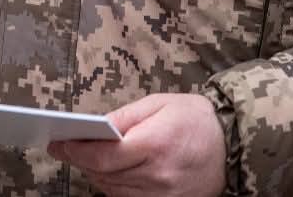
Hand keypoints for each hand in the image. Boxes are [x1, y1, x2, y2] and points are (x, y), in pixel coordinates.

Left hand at [48, 93, 224, 196]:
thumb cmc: (195, 118)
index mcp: (155, 145)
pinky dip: (114, 186)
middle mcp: (158, 175)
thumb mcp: (158, 104)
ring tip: (83, 157)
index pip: (103, 156)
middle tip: (65, 147)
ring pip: (114, 189)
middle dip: (81, 161)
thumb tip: (95, 127)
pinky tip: (109, 172)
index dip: (76, 152)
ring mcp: (164, 194)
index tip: (59, 143)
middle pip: (105, 175)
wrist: (233, 145)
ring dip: (95, 174)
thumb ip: (124, 116)